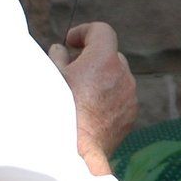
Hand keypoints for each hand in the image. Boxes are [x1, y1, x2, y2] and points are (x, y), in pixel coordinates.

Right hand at [49, 22, 136, 172]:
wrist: (74, 150)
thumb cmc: (57, 110)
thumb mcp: (50, 77)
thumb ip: (57, 57)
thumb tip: (61, 50)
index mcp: (104, 59)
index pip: (102, 31)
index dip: (84, 32)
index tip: (70, 43)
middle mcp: (123, 74)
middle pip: (110, 55)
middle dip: (92, 58)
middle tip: (70, 68)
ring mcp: (130, 95)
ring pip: (116, 77)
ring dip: (101, 78)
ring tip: (78, 92)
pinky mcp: (130, 114)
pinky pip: (120, 97)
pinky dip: (107, 97)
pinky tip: (88, 110)